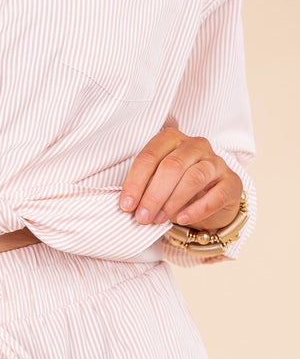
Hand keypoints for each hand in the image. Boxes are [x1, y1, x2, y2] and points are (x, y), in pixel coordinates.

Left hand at [119, 128, 242, 230]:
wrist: (212, 200)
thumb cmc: (177, 187)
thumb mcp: (157, 182)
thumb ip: (144, 186)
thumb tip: (127, 204)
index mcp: (172, 139)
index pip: (150, 156)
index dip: (135, 182)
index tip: (126, 206)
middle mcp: (196, 145)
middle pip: (171, 166)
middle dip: (153, 194)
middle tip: (142, 217)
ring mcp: (216, 162)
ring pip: (194, 178)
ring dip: (172, 201)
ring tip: (158, 220)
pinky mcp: (232, 182)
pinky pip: (216, 195)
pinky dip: (197, 209)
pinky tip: (181, 219)